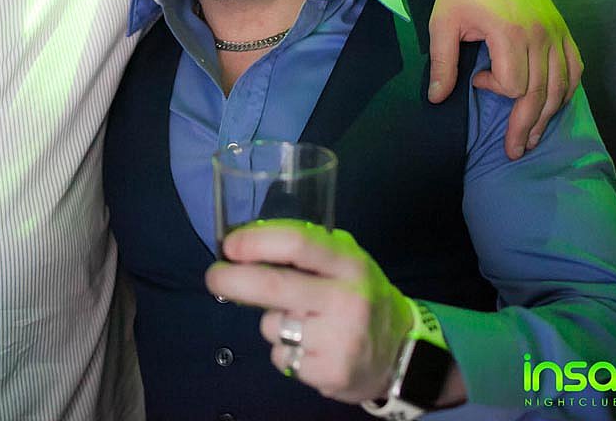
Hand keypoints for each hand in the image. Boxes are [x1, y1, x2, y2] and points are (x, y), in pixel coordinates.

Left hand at [205, 221, 411, 401]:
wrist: (401, 354)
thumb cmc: (359, 297)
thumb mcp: (347, 263)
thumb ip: (308, 251)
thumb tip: (246, 243)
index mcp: (349, 264)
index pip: (297, 243)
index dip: (256, 241)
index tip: (230, 245)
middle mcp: (347, 300)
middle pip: (273, 286)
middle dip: (232, 280)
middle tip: (214, 277)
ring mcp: (339, 340)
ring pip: (271, 325)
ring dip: (270, 322)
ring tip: (299, 323)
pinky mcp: (329, 373)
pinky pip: (280, 356)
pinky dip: (283, 350)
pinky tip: (309, 347)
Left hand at [431, 0, 582, 158]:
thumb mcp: (442, 23)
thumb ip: (442, 63)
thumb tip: (437, 99)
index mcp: (510, 32)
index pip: (515, 85)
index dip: (495, 90)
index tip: (476, 78)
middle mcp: (540, 34)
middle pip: (540, 93)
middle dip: (526, 126)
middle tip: (513, 152)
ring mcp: (555, 32)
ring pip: (561, 85)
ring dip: (547, 115)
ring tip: (531, 138)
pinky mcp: (562, 28)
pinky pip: (574, 68)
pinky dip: (566, 90)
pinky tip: (553, 106)